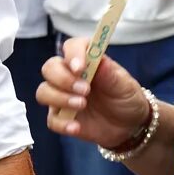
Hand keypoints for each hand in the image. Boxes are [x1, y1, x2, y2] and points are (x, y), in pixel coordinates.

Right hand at [38, 39, 154, 146]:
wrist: (129, 126)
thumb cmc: (126, 98)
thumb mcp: (125, 86)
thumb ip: (110, 74)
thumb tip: (99, 60)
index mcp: (86, 63)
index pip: (71, 47)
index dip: (72, 54)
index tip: (80, 68)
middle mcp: (69, 77)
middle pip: (49, 68)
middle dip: (62, 78)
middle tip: (84, 90)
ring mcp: (62, 97)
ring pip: (43, 92)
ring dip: (59, 98)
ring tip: (82, 105)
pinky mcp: (61, 118)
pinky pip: (51, 120)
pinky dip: (62, 123)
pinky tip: (76, 127)